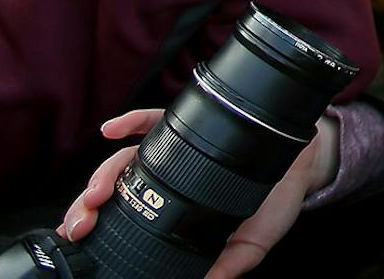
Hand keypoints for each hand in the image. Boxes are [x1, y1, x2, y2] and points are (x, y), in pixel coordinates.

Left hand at [60, 108, 338, 278]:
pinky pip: (154, 118)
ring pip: (126, 157)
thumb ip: (228, 266)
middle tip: (83, 223)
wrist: (303, 165)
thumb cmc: (272, 204)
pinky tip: (112, 129)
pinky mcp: (190, 121)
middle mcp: (165, 176)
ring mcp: (174, 148)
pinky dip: (129, 121)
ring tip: (97, 193)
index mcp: (171, 205)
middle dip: (89, 204)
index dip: (96, 224)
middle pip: (114, 187)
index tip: (80, 238)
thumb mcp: (251, 245)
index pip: (124, 214)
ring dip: (103, 174)